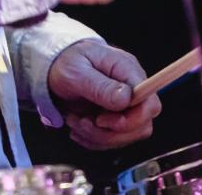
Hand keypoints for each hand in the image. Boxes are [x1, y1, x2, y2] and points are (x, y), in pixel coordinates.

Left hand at [47, 40, 161, 149]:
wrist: (52, 64)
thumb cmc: (65, 61)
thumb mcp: (76, 71)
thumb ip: (101, 86)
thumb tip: (126, 99)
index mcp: (127, 71)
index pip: (150, 104)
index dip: (132, 120)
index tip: (101, 120)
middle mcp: (131, 89)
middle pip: (142, 125)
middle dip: (110, 133)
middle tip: (83, 122)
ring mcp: (123, 106)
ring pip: (126, 137)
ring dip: (97, 137)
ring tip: (74, 121)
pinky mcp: (113, 118)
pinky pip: (111, 140)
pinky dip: (92, 139)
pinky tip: (76, 125)